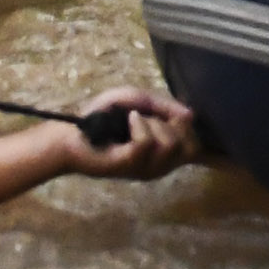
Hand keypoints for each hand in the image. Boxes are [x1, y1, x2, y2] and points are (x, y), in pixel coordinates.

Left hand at [61, 88, 195, 179]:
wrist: (72, 133)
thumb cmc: (104, 116)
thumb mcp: (138, 100)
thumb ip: (164, 105)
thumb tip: (190, 114)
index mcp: (165, 152)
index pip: (197, 150)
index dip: (193, 134)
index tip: (170, 119)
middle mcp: (160, 164)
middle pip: (190, 147)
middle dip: (172, 125)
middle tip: (149, 119)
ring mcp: (146, 168)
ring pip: (170, 144)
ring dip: (153, 124)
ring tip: (133, 122)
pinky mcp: (129, 165)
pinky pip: (147, 143)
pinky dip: (139, 125)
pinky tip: (129, 121)